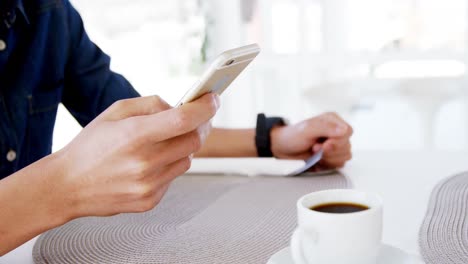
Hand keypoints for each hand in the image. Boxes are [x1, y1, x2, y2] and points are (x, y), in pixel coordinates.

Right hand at [54, 93, 219, 217]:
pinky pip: (174, 177)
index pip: (183, 119)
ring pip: (187, 159)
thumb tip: (179, 106)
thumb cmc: (90, 146)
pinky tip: (151, 162)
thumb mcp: (115, 113)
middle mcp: (145, 162)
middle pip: (194, 140)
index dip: (205, 107)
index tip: (213, 99)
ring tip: (165, 141)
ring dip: (184, 146)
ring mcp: (149, 185)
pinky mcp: (150, 200)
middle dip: (201, 126)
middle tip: (198, 118)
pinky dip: (170, 165)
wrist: (67, 186)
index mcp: (134, 135)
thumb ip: (151, 104)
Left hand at [270, 112, 352, 167]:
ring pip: (345, 156)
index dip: (337, 141)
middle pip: (347, 146)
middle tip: (314, 148)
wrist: (283, 149)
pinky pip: (339, 164)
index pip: (348, 132)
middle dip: (329, 151)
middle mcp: (336, 132)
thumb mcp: (307, 129)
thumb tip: (344, 130)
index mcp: (333, 121)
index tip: (323, 144)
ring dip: (328, 158)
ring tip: (314, 153)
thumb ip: (325, 127)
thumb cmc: (293, 136)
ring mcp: (336, 146)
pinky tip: (317, 160)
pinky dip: (327, 164)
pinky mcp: (332, 157)